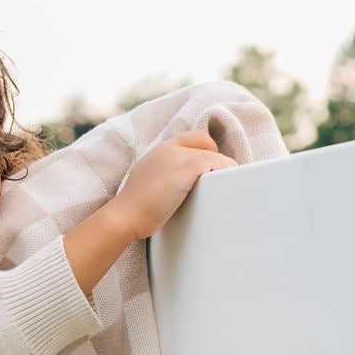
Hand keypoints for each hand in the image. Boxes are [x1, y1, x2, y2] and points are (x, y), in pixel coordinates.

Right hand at [110, 127, 236, 239]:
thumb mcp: (147, 183)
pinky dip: (226, 171)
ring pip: (213, 154)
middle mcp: (168, 148)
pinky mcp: (187, 168)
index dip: (205, 150)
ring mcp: (177, 156)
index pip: (190, 139)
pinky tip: (228, 185)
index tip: (211, 169)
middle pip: (204, 143)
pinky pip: (217, 162)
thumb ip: (161, 177)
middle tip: (223, 177)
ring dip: (225, 168)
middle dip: (216, 158)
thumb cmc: (134, 209)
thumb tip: (175, 189)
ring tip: (230, 184)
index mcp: (158, 151)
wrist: (124, 216)